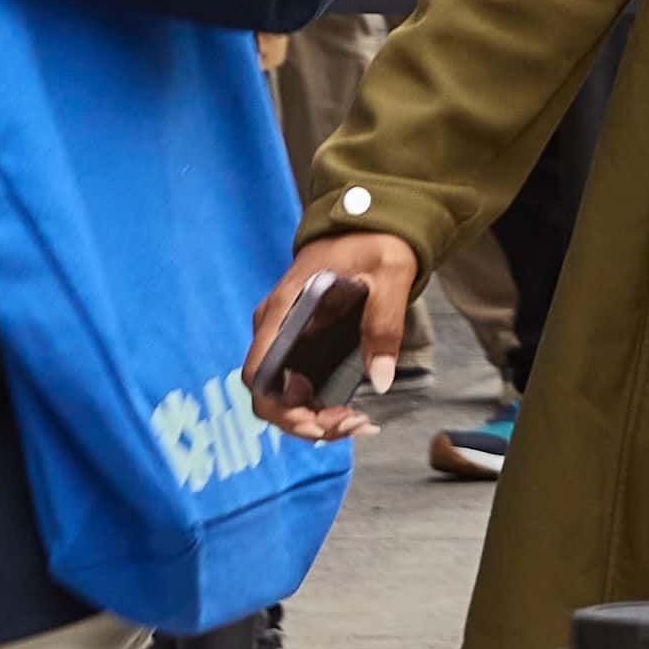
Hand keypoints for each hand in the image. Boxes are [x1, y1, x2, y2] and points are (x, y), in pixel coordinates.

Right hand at [249, 233, 419, 439]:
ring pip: (285, 398)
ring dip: (316, 419)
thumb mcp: (389, 276)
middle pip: (270, 396)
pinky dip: (321, 407)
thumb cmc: (374, 244)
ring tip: (358, 422)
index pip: (259, 373)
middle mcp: (274, 329)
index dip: (282, 409)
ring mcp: (285, 339)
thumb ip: (384, 324)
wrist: (368, 224)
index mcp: (284, 310)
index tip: (320, 422)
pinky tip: (352, 413)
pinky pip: (299, 387)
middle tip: (352, 424)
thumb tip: (379, 380)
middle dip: (306, 422)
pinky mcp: (301, 345)